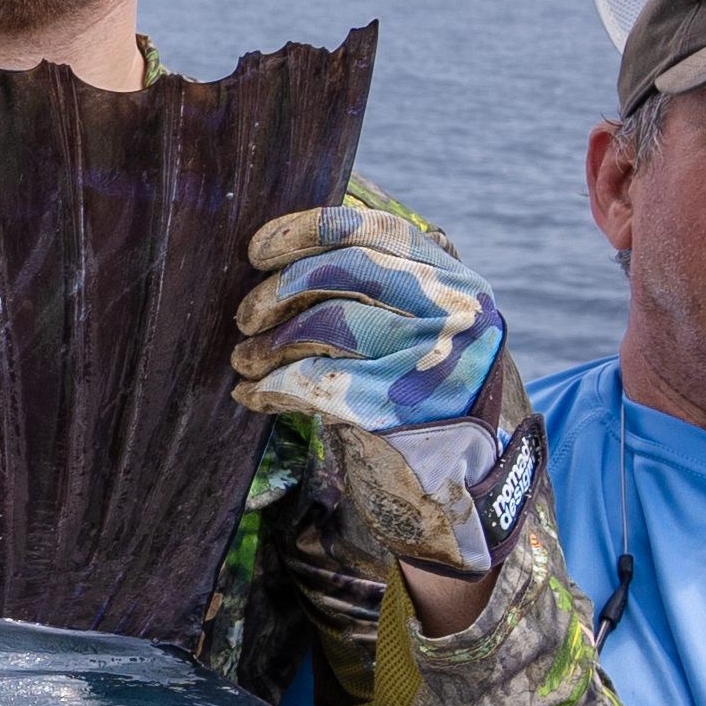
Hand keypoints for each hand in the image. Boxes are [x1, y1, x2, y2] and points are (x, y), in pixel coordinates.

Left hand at [233, 204, 532, 586]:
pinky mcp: (398, 408)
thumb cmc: (424, 386)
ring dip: (268, 343)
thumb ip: (386, 276)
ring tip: (244, 359)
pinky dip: (272, 387)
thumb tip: (295, 240)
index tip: (257, 249)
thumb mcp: (427, 321)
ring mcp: (428, 359)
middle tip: (244, 316)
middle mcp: (451, 311)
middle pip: (343, 271)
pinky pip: (314, 383)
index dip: (305, 230)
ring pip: (325, 326)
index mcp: (453, 278)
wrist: (461, 476)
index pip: (374, 229)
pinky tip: (252, 394)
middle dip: (278, 290)